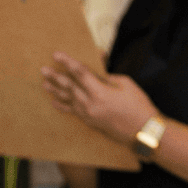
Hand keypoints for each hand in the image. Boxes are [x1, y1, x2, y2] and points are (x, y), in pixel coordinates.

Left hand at [43, 54, 159, 143]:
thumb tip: (98, 72)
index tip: (57, 55)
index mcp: (100, 92)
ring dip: (55, 91)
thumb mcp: (126, 84)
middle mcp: (90, 104)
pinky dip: (63, 106)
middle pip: (69, 87)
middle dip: (55, 76)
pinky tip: (55, 103)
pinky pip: (73, 112)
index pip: (79, 73)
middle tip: (44, 69)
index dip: (68, 62)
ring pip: (68, 100)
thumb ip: (108, 77)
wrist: (143, 131)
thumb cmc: (139, 106)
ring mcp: (89, 115)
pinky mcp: (90, 122)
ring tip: (44, 84)